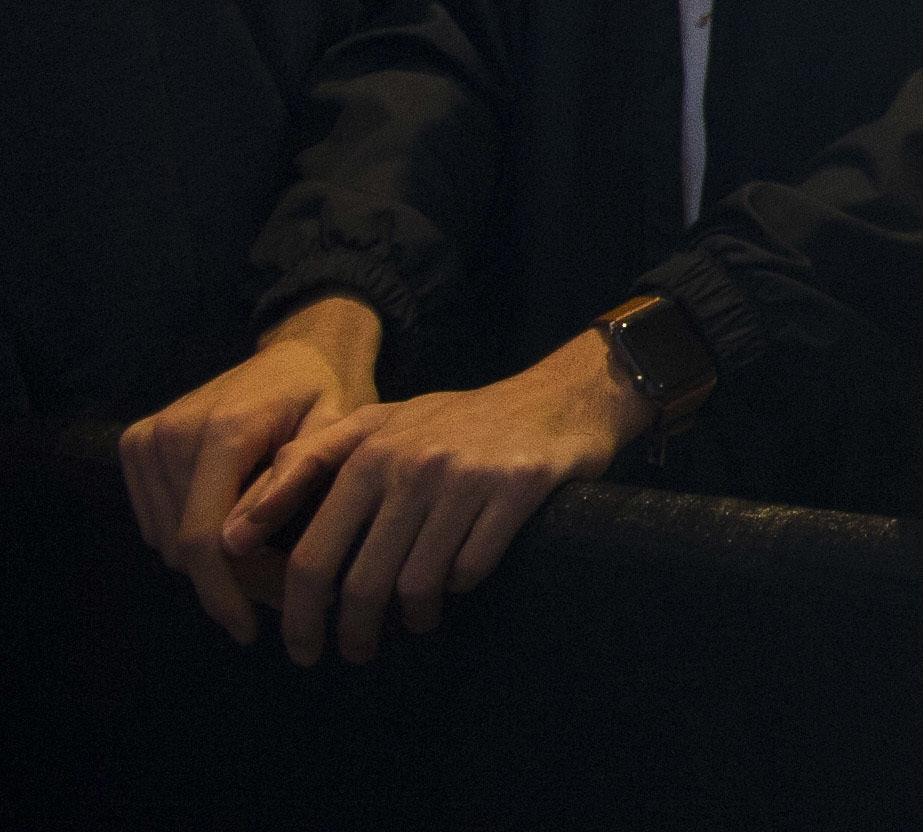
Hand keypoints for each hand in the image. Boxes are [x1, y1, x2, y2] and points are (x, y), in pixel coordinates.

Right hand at [120, 297, 380, 644]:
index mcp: (221, 432)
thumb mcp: (336, 432)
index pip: (202, 538)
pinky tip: (237, 532)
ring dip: (211, 564)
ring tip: (269, 563)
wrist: (299, 351)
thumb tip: (235, 543)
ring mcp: (147, 438)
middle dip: (229, 582)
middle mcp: (171, 434)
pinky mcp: (136, 444)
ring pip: (166, 540)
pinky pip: (156, 520)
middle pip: (185, 545)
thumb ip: (292, 482)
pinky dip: (192, 538)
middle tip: (282, 596)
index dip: (223, 593)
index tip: (250, 631)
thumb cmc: (329, 395)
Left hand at [226, 328, 651, 665]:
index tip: (300, 648)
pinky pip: (471, 569)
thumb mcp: (379, 424)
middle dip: (350, 634)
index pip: (313, 555)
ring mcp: (466, 476)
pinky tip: (459, 582)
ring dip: (411, 619)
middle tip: (353, 654)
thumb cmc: (456, 421)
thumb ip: (306, 464)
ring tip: (413, 623)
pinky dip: (459, 588)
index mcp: (369, 452)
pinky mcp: (518, 487)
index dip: (299, 616)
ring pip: (417, 584)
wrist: (559, 396)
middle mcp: (412, 464)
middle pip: (361, 582)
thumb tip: (235, 532)